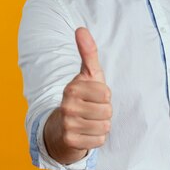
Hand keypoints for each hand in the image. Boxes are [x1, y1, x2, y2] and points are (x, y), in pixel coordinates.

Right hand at [44, 27, 111, 163]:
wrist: (61, 129)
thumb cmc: (81, 98)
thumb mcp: (87, 75)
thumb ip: (88, 52)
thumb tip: (80, 28)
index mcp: (72, 87)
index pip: (106, 93)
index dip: (104, 96)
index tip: (93, 97)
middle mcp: (67, 105)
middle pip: (107, 110)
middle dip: (104, 112)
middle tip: (91, 111)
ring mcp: (67, 124)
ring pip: (104, 126)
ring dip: (101, 126)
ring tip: (89, 122)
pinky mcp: (70, 141)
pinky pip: (99, 140)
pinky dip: (96, 139)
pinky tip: (85, 133)